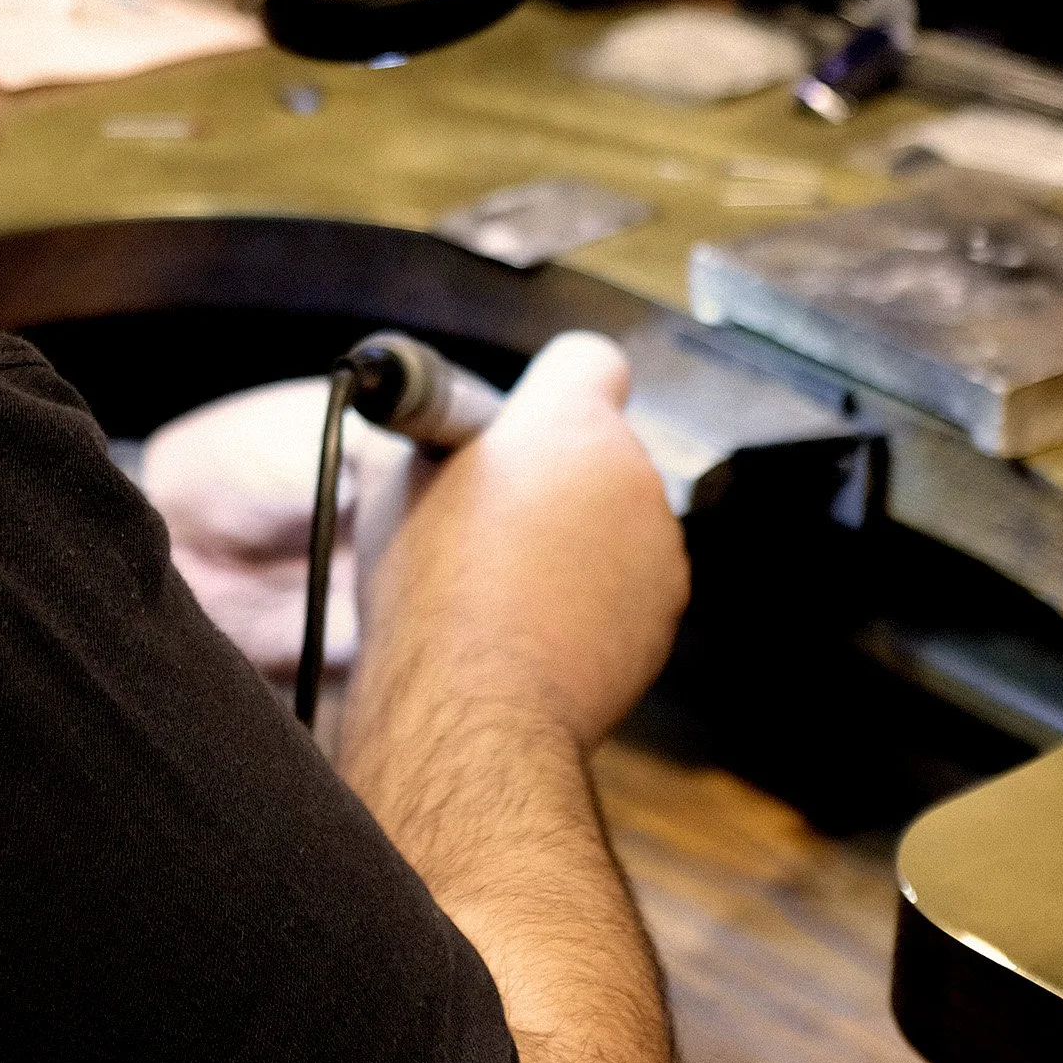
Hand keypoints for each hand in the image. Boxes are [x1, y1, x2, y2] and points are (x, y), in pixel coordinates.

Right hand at [360, 330, 686, 749]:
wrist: (475, 703)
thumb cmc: (430, 585)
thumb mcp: (396, 482)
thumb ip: (433, 440)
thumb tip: (431, 435)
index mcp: (567, 421)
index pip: (589, 360)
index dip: (554, 386)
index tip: (523, 422)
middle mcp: (630, 470)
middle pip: (600, 447)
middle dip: (558, 473)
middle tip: (497, 516)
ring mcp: (659, 545)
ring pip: (618, 517)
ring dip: (581, 537)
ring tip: (512, 584)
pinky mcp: (666, 611)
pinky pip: (631, 580)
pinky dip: (597, 595)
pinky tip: (541, 625)